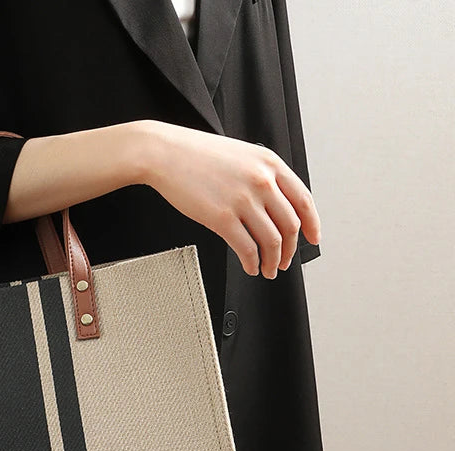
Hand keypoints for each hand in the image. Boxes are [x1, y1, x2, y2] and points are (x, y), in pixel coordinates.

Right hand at [142, 121, 321, 277]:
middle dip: (290, 250)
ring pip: (271, 240)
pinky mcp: (222, 218)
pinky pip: (246, 248)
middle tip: (286, 261)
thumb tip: (273, 207)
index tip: (313, 239)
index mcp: (269, 163)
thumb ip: (261, 176)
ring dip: (273, 261)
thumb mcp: (240, 156)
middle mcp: (261, 181)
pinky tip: (250, 266)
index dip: (312, 224)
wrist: (165, 153)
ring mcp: (243, 200)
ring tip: (268, 269)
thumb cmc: (196, 155)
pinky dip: (252, 262)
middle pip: (290, 225)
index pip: (303, 200)